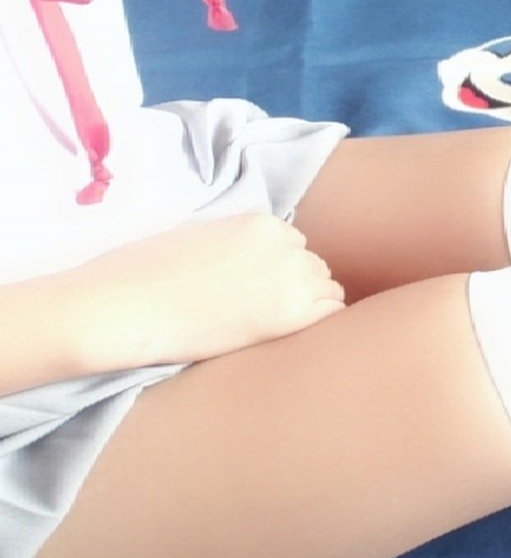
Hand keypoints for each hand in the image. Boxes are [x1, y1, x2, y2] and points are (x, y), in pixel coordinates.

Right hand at [61, 213, 346, 370]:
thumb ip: (237, 243)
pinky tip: (292, 335)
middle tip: (263, 310)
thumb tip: (251, 264)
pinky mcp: (292, 313)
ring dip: (309, 305)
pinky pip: (332, 313)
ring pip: (326, 289)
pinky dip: (319, 323)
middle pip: (312, 266)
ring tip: (273, 324)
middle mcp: (286, 244)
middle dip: (296, 286)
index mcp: (262, 222)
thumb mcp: (200, 236)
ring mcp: (293, 277)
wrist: (130, 306)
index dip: (277, 268)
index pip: (293, 244)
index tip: (257, 287)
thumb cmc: (146, 273)